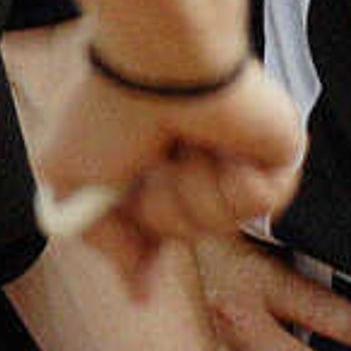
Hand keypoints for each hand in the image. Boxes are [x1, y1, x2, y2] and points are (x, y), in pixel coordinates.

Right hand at [34, 58, 306, 290]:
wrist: (160, 60)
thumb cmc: (111, 107)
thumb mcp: (69, 180)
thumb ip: (100, 238)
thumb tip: (138, 286)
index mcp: (153, 157)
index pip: (160, 222)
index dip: (148, 256)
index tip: (143, 290)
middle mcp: (197, 157)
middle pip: (185, 231)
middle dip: (161, 212)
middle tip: (151, 167)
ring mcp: (239, 155)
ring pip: (220, 223)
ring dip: (192, 193)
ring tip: (184, 148)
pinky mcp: (281, 153)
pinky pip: (259, 206)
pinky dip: (230, 184)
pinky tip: (219, 149)